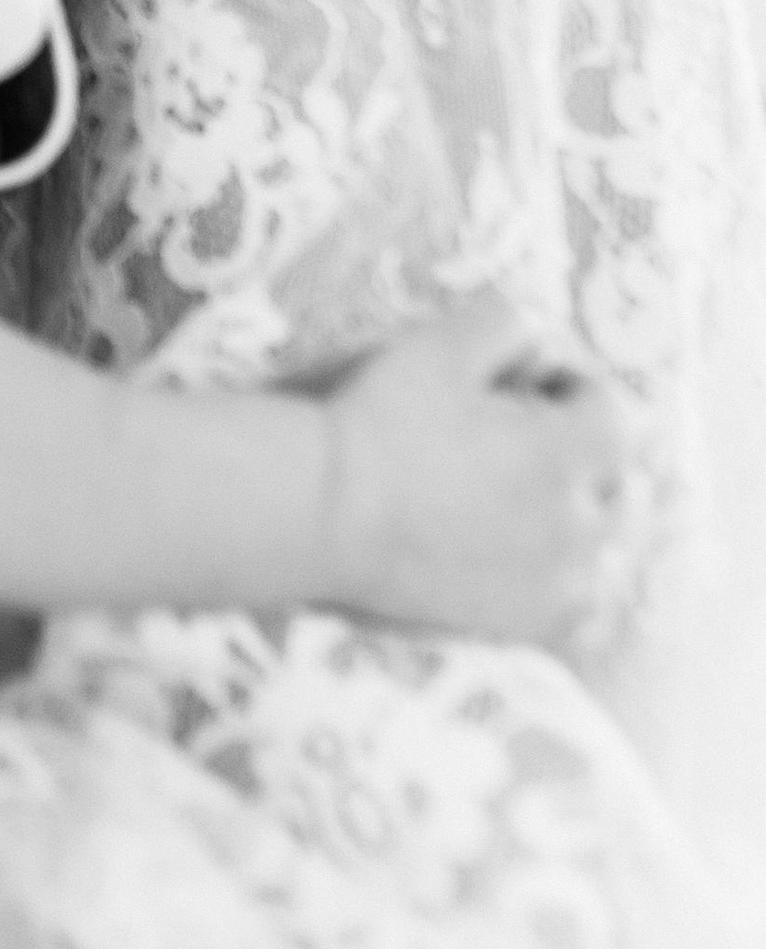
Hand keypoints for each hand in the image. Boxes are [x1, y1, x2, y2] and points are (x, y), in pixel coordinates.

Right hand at [320, 300, 628, 644]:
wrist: (326, 514)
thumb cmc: (380, 423)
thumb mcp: (441, 346)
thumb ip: (508, 325)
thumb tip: (543, 333)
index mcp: (565, 451)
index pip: (617, 413)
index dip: (579, 390)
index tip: (536, 386)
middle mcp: (577, 521)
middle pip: (621, 483)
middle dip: (588, 456)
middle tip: (527, 444)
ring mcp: (557, 581)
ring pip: (609, 548)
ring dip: (586, 521)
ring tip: (531, 507)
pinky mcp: (527, 623)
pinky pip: (587, 611)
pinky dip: (576, 587)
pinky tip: (536, 567)